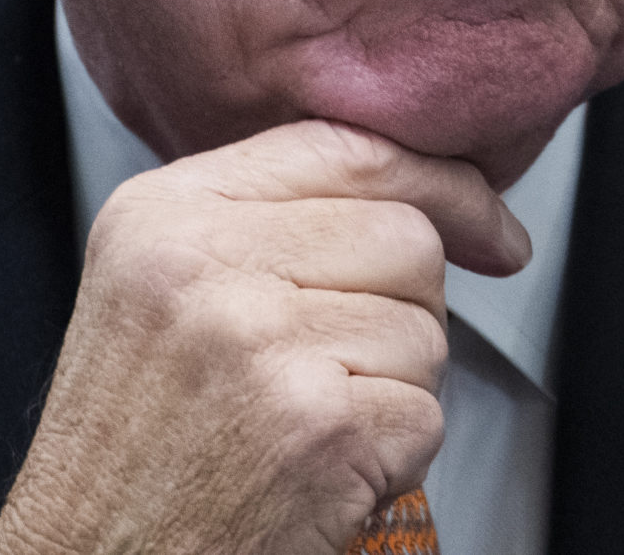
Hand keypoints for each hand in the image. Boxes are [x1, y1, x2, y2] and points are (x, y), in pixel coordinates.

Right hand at [0, 119, 529, 554]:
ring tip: (304, 427)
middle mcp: (205, 261)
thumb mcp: (159, 290)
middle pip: (405, 236)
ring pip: (425, 329)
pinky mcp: (315, 424)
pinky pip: (424, 414)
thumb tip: (418, 196)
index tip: (490, 224)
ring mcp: (261, 340)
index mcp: (165, 212)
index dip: (441, 183)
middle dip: (406, 310)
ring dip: (394, 392)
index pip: (346, 149)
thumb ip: (264, 221)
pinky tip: (317, 474)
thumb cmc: (133, 449)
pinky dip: (393, 459)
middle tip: (342, 372)